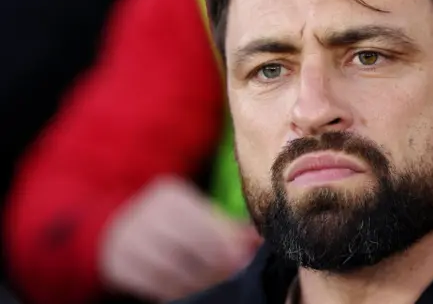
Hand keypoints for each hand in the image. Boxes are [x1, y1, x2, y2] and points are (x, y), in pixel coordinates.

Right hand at [99, 176, 258, 301]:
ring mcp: (126, 238)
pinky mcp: (117, 264)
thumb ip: (228, 228)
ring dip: (195, 282)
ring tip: (213, 287)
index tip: (240, 262)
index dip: (222, 244)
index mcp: (169, 196)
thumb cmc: (176, 223)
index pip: (200, 221)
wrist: (124, 231)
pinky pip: (150, 284)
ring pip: (168, 268)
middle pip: (184, 245)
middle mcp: (144, 212)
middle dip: (211, 265)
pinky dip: (172, 291)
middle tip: (230, 278)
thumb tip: (258, 240)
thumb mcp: (200, 216)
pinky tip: (190, 293)